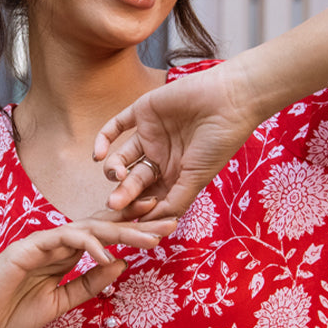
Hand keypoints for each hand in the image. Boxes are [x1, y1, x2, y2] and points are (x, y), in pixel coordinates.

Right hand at [0, 214, 176, 327]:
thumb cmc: (12, 313)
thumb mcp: (62, 302)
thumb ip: (89, 284)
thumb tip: (120, 264)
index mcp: (65, 254)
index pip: (105, 236)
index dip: (133, 228)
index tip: (163, 226)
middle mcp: (57, 242)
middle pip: (104, 225)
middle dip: (139, 222)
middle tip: (172, 217)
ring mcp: (43, 241)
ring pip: (90, 227)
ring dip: (123, 231)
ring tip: (151, 237)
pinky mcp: (28, 247)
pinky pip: (64, 239)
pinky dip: (88, 245)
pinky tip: (109, 254)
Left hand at [93, 61, 262, 217]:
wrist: (230, 100)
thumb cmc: (219, 142)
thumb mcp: (196, 179)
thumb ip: (174, 203)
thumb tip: (151, 227)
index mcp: (175, 175)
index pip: (149, 197)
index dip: (138, 209)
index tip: (129, 221)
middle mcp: (161, 157)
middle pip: (134, 181)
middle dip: (124, 193)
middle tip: (115, 203)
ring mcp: (151, 134)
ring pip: (122, 157)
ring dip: (114, 169)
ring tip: (116, 174)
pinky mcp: (143, 111)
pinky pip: (115, 127)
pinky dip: (103, 140)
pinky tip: (98, 156)